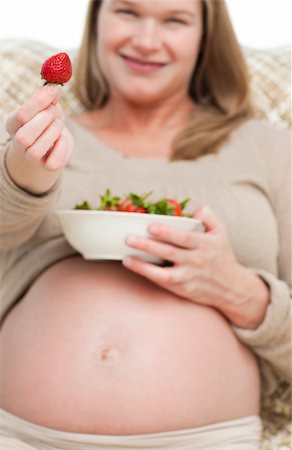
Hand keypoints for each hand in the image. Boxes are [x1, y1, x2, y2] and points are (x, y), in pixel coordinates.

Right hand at [5, 85, 73, 193]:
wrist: (53, 146)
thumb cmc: (47, 123)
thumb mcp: (47, 108)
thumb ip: (49, 99)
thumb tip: (54, 86)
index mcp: (13, 125)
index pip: (21, 116)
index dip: (39, 102)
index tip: (54, 90)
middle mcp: (18, 143)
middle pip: (25, 136)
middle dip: (44, 120)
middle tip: (55, 110)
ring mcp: (31, 158)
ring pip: (36, 150)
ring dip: (53, 133)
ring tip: (58, 124)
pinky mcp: (47, 167)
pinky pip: (53, 162)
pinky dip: (61, 148)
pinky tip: (61, 140)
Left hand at [123, 205, 269, 328]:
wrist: (233, 288)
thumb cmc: (222, 256)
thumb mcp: (221, 233)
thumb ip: (209, 217)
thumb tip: (196, 208)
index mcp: (205, 245)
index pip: (184, 238)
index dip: (167, 233)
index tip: (151, 226)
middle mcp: (197, 261)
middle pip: (170, 253)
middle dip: (149, 246)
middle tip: (130, 239)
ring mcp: (189, 277)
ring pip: (164, 273)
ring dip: (144, 265)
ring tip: (127, 257)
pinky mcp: (183, 289)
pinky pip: (163, 282)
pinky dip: (148, 275)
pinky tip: (134, 266)